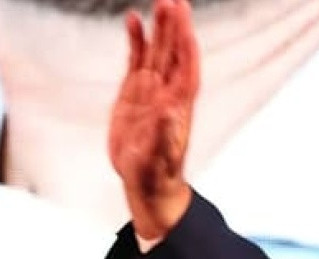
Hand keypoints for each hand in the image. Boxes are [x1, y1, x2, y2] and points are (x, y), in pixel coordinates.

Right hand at [108, 0, 199, 240]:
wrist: (146, 182)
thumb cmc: (156, 173)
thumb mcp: (158, 156)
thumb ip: (163, 133)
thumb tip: (169, 108)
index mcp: (177, 105)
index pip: (185, 66)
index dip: (185, 43)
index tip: (183, 19)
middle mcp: (167, 92)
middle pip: (173, 52)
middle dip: (175, 26)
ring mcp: (151, 90)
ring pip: (157, 51)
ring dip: (160, 27)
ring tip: (161, 0)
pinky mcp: (134, 92)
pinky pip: (136, 59)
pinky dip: (136, 40)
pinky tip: (133, 20)